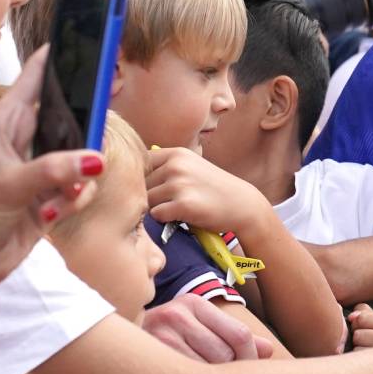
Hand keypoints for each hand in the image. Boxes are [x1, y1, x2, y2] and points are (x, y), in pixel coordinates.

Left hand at [0, 46, 105, 289]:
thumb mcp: (8, 188)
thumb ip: (52, 170)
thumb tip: (94, 159)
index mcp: (2, 132)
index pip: (28, 88)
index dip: (46, 66)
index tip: (69, 43)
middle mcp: (23, 148)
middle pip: (63, 119)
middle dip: (84, 122)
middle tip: (102, 121)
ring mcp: (39, 173)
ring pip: (80, 157)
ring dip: (81, 175)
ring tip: (65, 193)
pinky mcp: (52, 199)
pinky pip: (81, 188)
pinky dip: (77, 198)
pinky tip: (58, 213)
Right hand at [141, 293, 274, 361]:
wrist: (116, 342)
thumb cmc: (164, 336)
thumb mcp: (198, 326)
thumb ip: (234, 336)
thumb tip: (268, 350)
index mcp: (194, 304)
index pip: (239, 334)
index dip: (250, 358)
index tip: (251, 371)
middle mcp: (175, 314)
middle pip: (224, 354)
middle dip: (231, 372)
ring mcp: (158, 335)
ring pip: (205, 369)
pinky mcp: (147, 357)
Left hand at [146, 147, 269, 235]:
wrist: (243, 204)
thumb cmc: (213, 189)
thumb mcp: (191, 167)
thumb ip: (164, 167)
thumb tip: (129, 174)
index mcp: (176, 154)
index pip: (139, 165)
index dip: (141, 180)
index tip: (155, 189)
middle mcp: (176, 165)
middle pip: (140, 185)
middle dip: (149, 196)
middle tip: (169, 203)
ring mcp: (180, 184)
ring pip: (146, 201)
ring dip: (156, 208)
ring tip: (176, 209)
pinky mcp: (184, 204)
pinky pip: (156, 215)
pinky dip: (165, 219)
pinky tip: (181, 216)